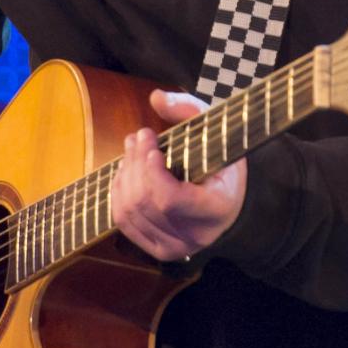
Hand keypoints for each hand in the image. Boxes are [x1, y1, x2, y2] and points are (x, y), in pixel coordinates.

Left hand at [110, 88, 246, 263]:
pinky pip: (123, 222)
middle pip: (145, 202)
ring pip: (130, 211)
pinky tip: (127, 171)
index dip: (151, 171)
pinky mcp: (157, 249)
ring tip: (132, 148)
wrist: (228, 199)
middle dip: (135, 163)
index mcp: (217, 210)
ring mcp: (176, 247)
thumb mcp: (216, 130)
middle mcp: (197, 236)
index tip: (151, 143)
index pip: (169, 199)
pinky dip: (119, 192)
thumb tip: (156, 98)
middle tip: (138, 136)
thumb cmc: (221, 161)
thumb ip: (189, 109)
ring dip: (124, 173)